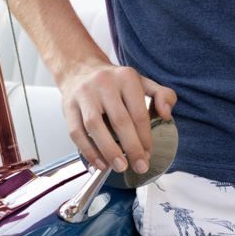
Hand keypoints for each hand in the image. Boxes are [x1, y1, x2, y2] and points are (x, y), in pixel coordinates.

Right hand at [59, 60, 176, 174]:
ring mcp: (84, 95)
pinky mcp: (68, 106)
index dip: (145, 137)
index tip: (148, 154)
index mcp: (126, 78)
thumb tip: (166, 114)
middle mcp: (104, 84)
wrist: (80, 69)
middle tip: (139, 166)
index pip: (139, 112)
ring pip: (95, 126)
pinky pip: (76, 132)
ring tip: (119, 167)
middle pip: (119, 120)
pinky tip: (99, 162)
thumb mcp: (142, 82)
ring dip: (108, 151)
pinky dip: (88, 150)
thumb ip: (162, 95)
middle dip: (131, 148)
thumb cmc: (114, 82)